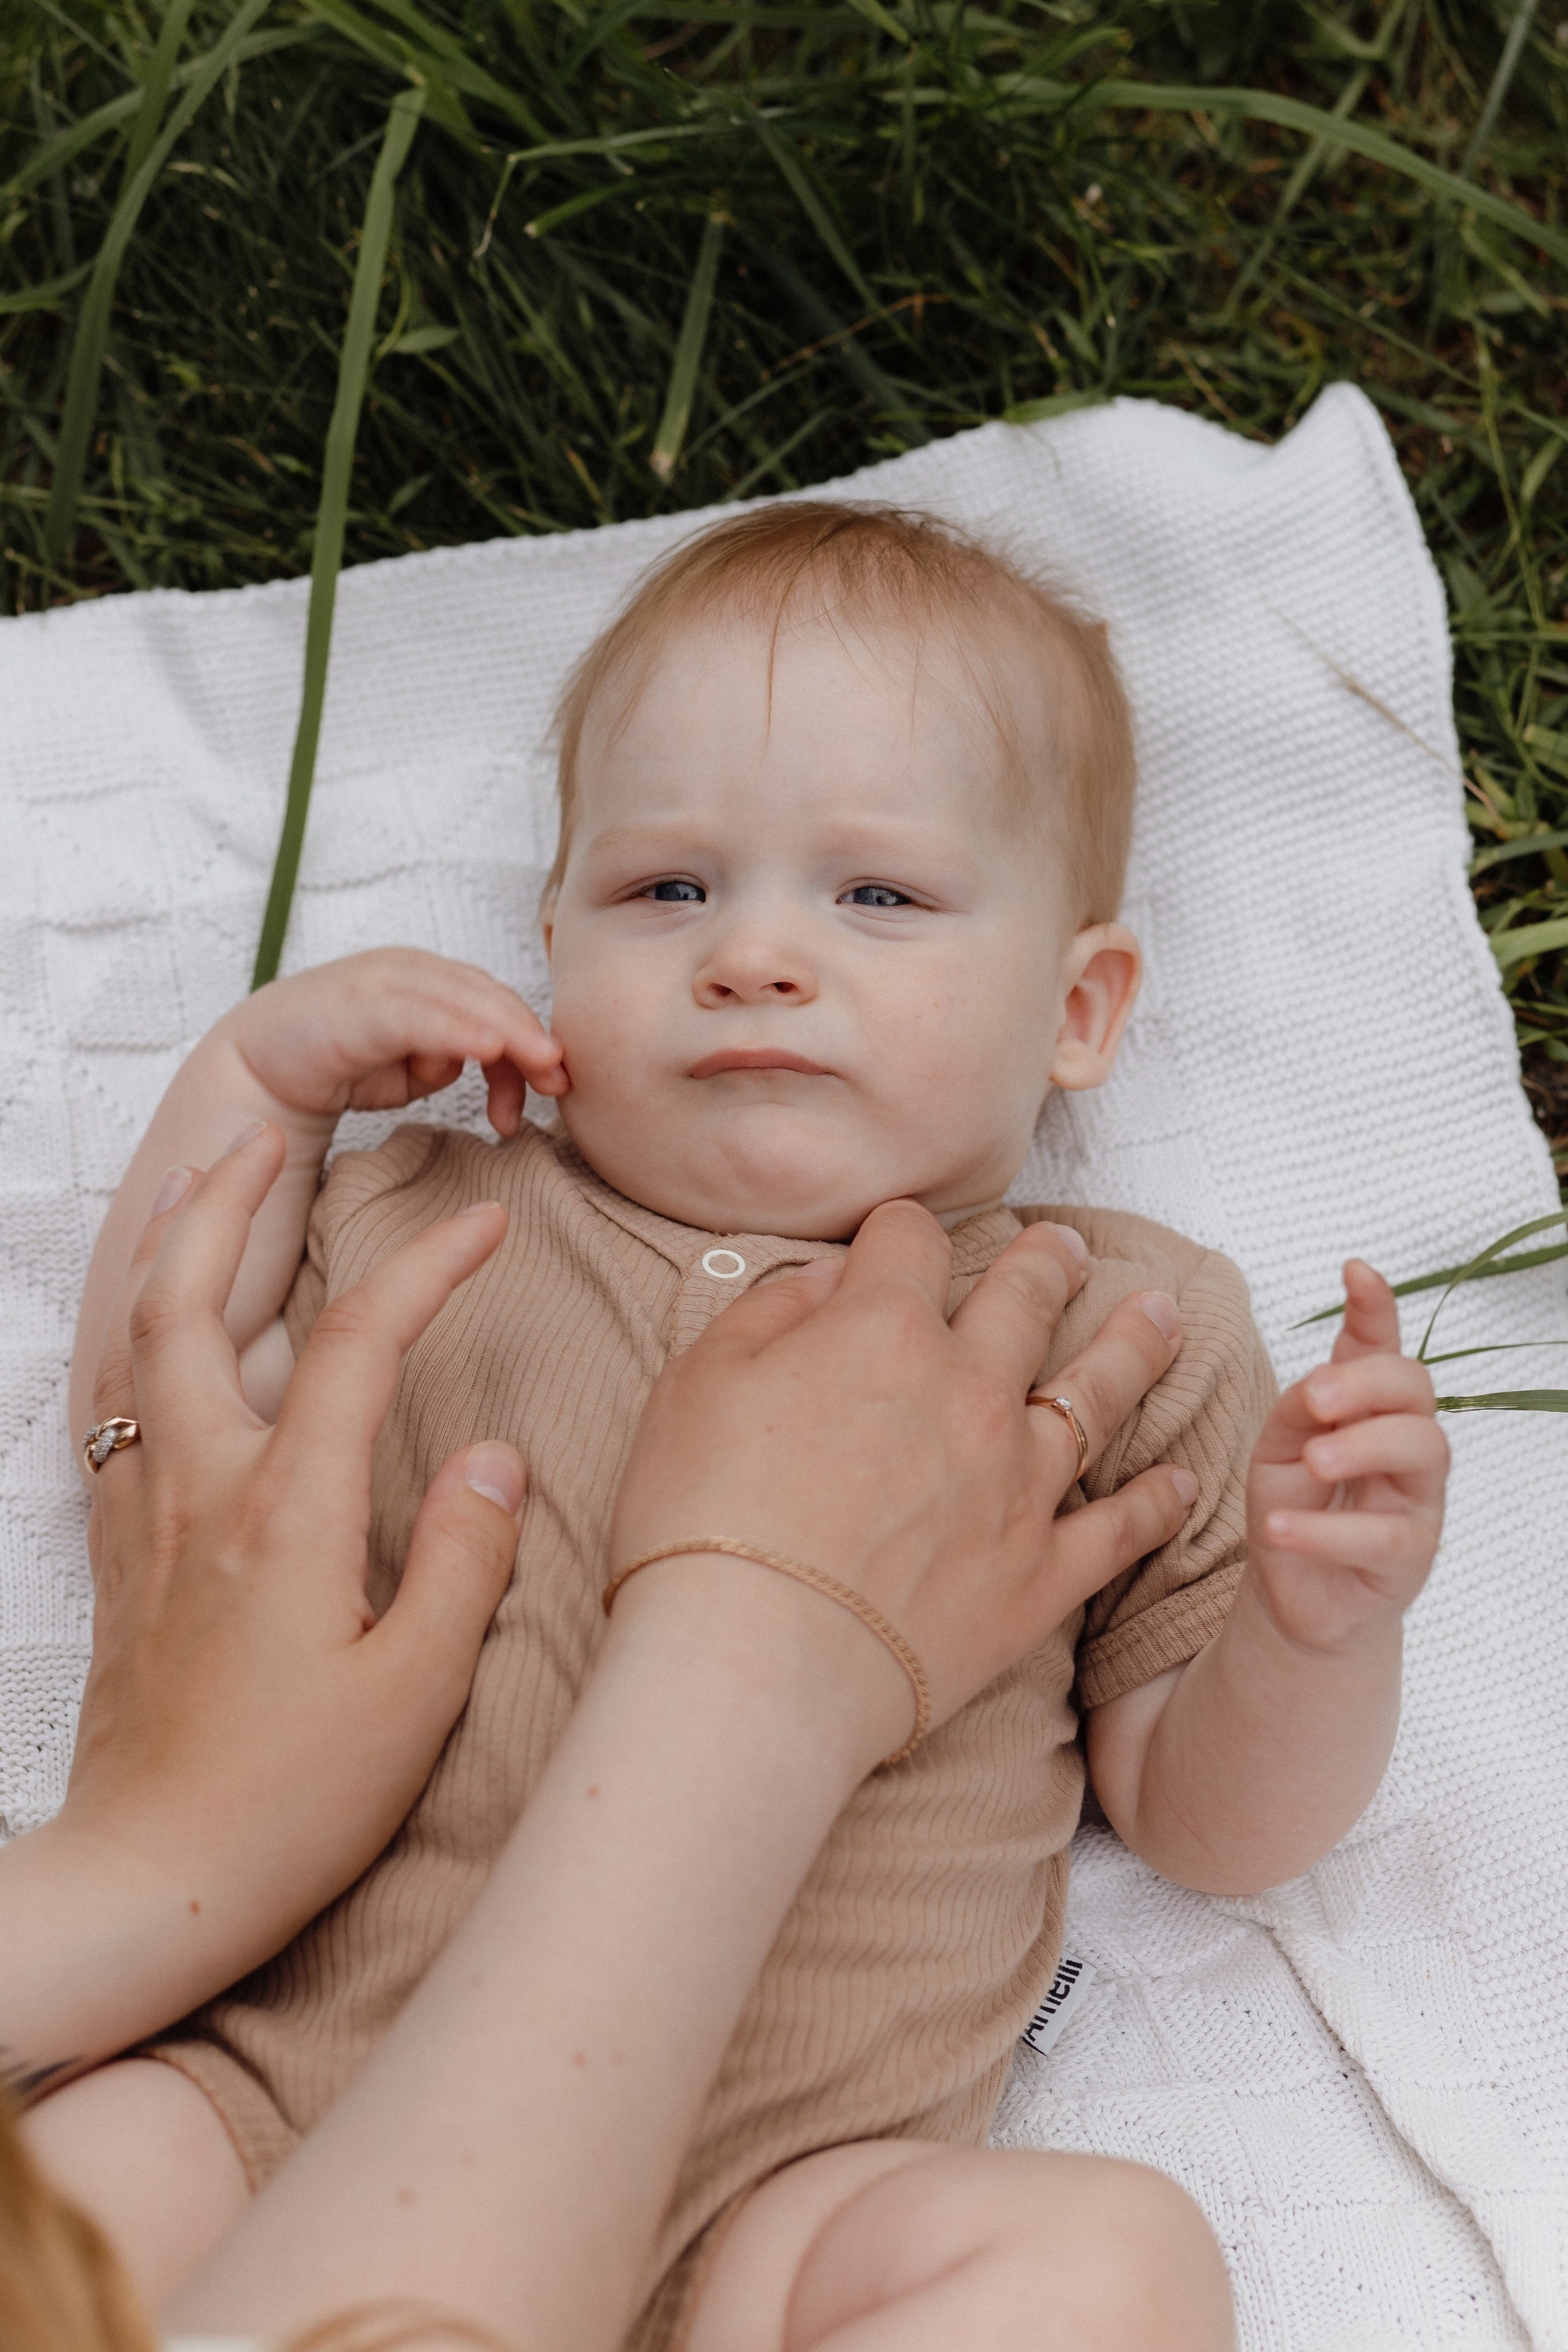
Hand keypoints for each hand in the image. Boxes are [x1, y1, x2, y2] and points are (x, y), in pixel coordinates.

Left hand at [12, 1124, 524, 2083]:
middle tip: (269, 1138)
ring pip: (139, 1342)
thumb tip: (496, 1456)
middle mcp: (201, 1489)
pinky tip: (179, 1334)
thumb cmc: (292, 1798)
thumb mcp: (417, 1690)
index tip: (483, 1227)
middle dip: (229, 1201)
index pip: (362, 1340)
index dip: (428, 1267)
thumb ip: (463, 1556)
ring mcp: (148, 1516)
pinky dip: (149, 1333)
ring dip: (174, 1250)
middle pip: (189, 1297)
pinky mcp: (123, 1553)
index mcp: (285, 1511)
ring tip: (211, 1198)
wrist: (154, 1877)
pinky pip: (125, 1403)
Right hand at [223, 946, 565, 1136]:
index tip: (556, 1085)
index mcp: (431, 981)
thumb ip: (450, 1059)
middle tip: (559, 1079)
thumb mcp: (411, 1067)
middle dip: (530, 1037)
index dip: (532, 1040)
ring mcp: (382, 981)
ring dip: (506, 1032)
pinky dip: (455, 1031)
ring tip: (541, 1062)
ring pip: (460, 1000)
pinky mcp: (356, 1004)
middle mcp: (411, 971)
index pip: (497, 1005)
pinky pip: (416, 1016)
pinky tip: (484, 1050)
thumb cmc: (342, 1060)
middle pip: (488, 998)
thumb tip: (488, 1064)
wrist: (260, 1064)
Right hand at [610, 1200, 1199, 1764]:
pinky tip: (1181, 1480)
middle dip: (1046, 1261)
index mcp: (880, 1331)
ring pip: (1098, 1392)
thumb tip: (833, 1280)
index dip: (900, 1232)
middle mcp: (966, 1390)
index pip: (910, 1241)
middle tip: (1065, 1248)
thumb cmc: (702, 1520)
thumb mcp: (698, 1383)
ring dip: (1134, 1344)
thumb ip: (771, 1311)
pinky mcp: (1039, 1574)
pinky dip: (1157, 1502)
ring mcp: (1016, 1483)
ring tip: (1160, 1313)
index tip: (898, 1241)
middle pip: (1026, 1297)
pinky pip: (1120, 1529)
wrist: (754, 1664)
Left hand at [1246, 1258, 1447, 1653]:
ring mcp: (1415, 1500)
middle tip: (1316, 1397)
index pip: (1382, 1348)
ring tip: (1312, 1460)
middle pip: (1415, 1390)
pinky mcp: (1407, 1558)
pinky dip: (1326, 1531)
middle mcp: (1405, 1445)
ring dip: (1363, 1447)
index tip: (1356, 1271)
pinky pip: (1383, 1537)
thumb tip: (1319, 1384)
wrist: (1295, 1597)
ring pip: (1422, 1450)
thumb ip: (1297, 1408)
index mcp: (1368, 1407)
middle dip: (1368, 1382)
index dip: (1376, 1308)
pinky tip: (1279, 1529)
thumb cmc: (1294, 1507)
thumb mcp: (1278, 1447)